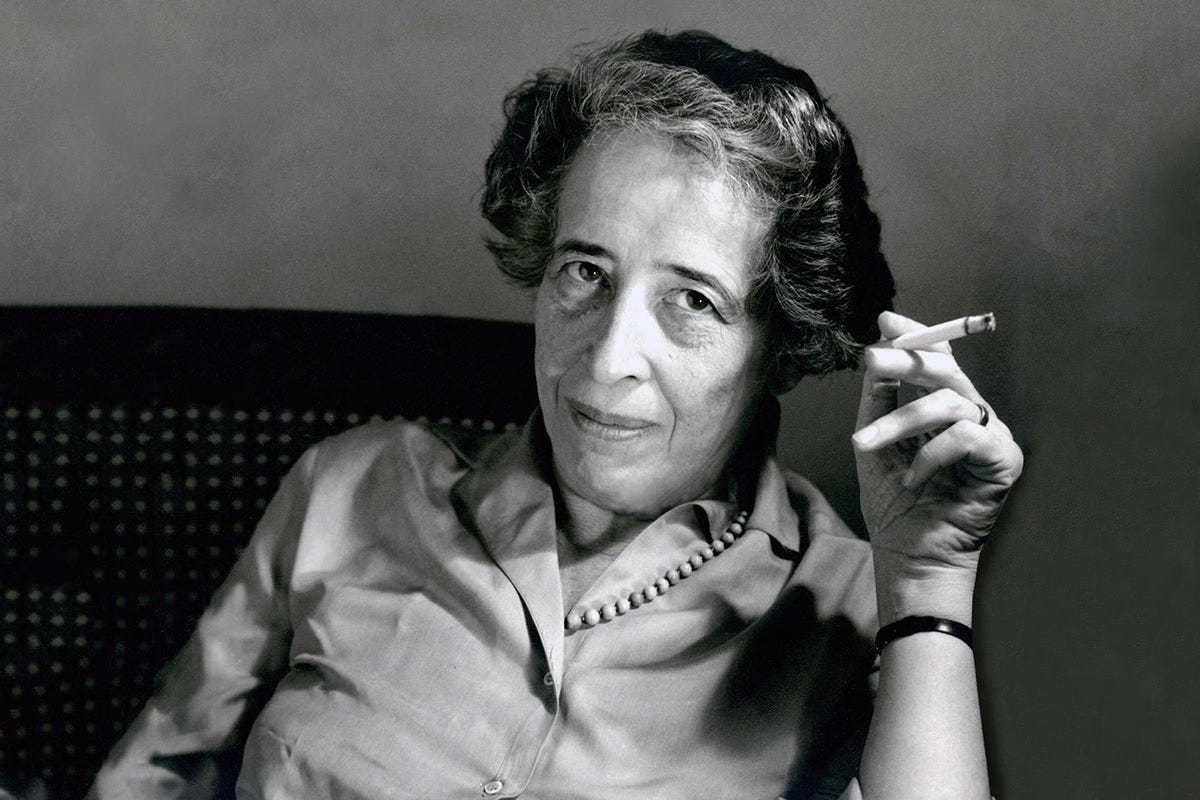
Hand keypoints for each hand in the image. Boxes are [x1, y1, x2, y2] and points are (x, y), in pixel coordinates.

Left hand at [852, 311, 1022, 621]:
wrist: (909, 553)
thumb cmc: (894, 502)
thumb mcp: (874, 441)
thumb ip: (877, 399)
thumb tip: (875, 354)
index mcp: (945, 408)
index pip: (940, 359)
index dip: (917, 335)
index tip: (886, 322)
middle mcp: (974, 416)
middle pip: (947, 370)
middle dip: (907, 359)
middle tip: (871, 359)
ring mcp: (993, 436)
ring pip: (948, 402)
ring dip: (899, 421)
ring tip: (866, 444)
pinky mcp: (1004, 460)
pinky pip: (964, 436)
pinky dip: (930, 453)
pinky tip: (912, 477)